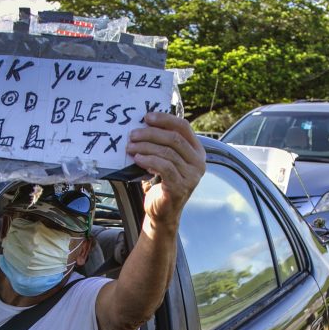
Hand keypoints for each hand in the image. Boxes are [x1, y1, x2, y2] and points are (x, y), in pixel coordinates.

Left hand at [126, 112, 204, 226]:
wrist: (163, 212)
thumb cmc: (162, 184)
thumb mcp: (167, 160)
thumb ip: (164, 144)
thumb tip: (146, 123)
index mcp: (197, 151)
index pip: (183, 127)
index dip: (164, 119)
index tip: (146, 117)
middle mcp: (199, 162)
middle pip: (174, 138)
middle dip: (150, 133)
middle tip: (132, 134)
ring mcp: (192, 176)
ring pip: (167, 152)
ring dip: (145, 147)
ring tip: (130, 147)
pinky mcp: (181, 187)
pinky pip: (164, 167)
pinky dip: (148, 160)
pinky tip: (137, 159)